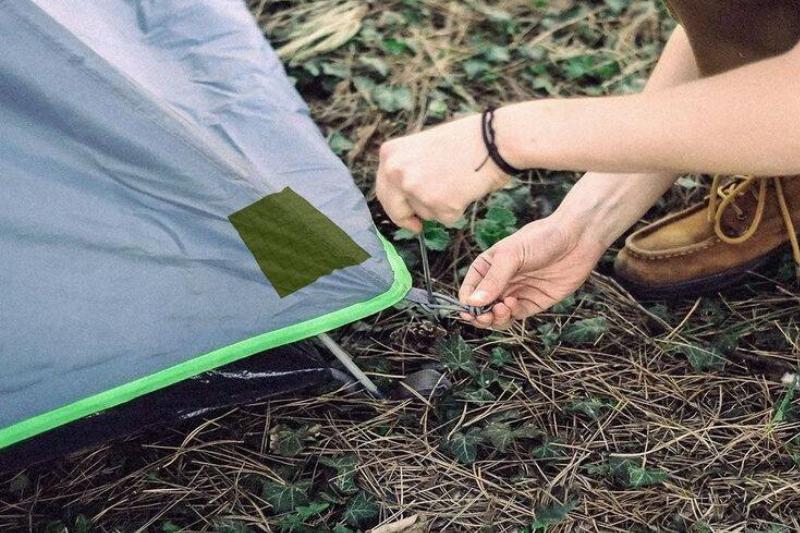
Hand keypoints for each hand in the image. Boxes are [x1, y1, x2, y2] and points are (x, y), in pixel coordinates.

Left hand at [376, 114, 511, 231]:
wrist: (494, 140)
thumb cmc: (465, 141)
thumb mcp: (422, 148)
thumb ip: (408, 170)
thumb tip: (404, 198)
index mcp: (390, 154)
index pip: (384, 190)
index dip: (394, 206)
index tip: (405, 217)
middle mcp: (396, 171)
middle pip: (395, 209)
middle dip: (407, 219)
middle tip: (417, 227)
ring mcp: (416, 188)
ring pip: (424, 214)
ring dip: (439, 207)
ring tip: (457, 182)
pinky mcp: (438, 204)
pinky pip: (445, 219)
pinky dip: (457, 210)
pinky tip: (465, 189)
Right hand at [458, 215, 605, 328]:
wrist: (577, 239)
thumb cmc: (541, 239)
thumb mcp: (511, 255)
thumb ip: (493, 280)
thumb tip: (473, 303)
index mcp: (486, 267)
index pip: (469, 291)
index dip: (467, 304)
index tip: (470, 310)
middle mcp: (499, 282)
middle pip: (481, 309)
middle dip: (481, 316)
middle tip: (487, 316)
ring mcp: (515, 293)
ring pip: (496, 316)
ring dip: (495, 318)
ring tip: (502, 309)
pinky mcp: (532, 303)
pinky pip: (515, 317)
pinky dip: (511, 316)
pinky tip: (514, 304)